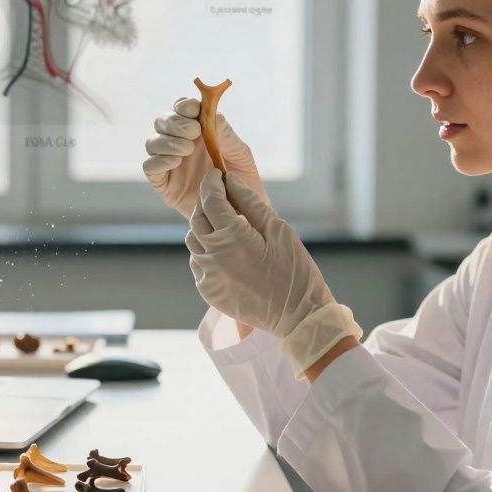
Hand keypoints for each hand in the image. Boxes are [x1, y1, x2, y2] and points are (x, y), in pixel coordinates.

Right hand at [143, 97, 266, 218]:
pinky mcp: (163, 183)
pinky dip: (159, 160)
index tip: (193, 108)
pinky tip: (175, 161)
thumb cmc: (243, 180)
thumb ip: (226, 134)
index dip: (183, 105)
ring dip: (167, 141)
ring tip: (187, 149)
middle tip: (193, 131)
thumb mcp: (240, 154)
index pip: (181, 109)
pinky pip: (150, 167)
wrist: (242, 212)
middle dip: (175, 122)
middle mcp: (179, 143)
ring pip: (153, 142)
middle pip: (163, 122)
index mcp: (198, 131)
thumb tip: (213, 114)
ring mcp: (170, 163)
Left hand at [186, 170, 360, 375]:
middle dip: (205, 202)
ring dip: (204, 226)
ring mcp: (208, 278)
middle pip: (197, 219)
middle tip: (219, 193)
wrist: (298, 318)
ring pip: (193, 241)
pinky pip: (198, 263)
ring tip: (225, 222)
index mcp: (233, 239)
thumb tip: (231, 181)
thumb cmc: (295, 271)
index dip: (212, 183)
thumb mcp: (279, 230)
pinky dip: (206, 250)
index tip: (217, 174)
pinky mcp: (209, 292)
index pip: (211, 201)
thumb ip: (251, 203)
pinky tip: (225, 249)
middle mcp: (214, 258)